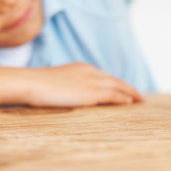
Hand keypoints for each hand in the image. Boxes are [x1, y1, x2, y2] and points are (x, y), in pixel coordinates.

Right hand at [24, 62, 143, 106]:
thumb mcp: (55, 84)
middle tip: (139, 96)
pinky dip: (124, 98)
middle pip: (115, 80)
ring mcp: (91, 80)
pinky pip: (113, 94)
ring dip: (131, 93)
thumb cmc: (36, 86)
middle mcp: (90, 71)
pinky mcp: (91, 91)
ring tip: (140, 100)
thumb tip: (68, 96)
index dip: (116, 84)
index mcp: (81, 68)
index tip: (124, 90)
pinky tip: (131, 103)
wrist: (30, 83)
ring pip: (118, 86)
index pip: (104, 76)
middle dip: (128, 88)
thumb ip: (66, 87)